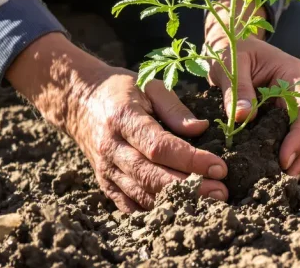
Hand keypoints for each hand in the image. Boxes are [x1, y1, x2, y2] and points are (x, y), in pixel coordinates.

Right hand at [7, 33, 228, 211]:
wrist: (78, 102)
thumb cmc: (120, 91)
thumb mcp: (148, 85)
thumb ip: (174, 108)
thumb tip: (200, 129)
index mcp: (123, 119)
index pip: (159, 146)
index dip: (190, 159)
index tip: (219, 166)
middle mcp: (111, 147)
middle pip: (152, 176)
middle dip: (190, 187)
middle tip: (221, 192)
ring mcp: (105, 169)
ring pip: (142, 195)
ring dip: (178, 203)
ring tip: (209, 202)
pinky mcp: (104, 184)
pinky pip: (130, 206)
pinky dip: (155, 212)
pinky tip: (180, 211)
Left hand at [205, 0, 299, 177]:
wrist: (228, 41)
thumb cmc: (230, 47)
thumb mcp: (230, 63)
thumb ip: (237, 89)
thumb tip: (242, 119)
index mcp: (293, 73)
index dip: (299, 136)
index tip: (284, 158)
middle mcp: (297, 89)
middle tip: (285, 179)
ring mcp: (290, 101)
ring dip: (295, 157)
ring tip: (280, 181)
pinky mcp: (278, 112)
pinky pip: (284, 134)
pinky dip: (280, 151)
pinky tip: (271, 170)